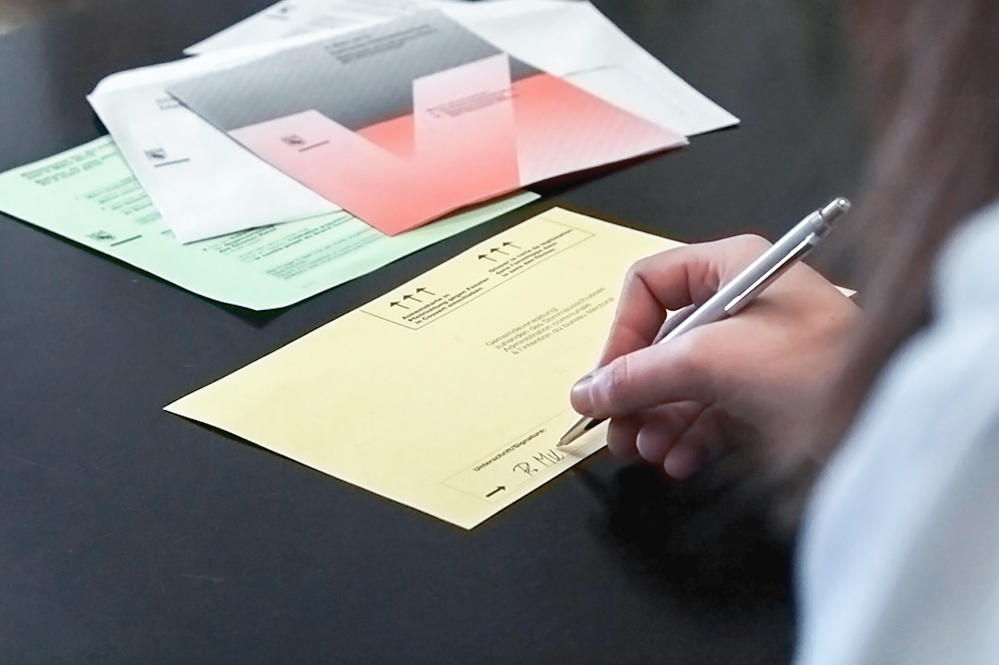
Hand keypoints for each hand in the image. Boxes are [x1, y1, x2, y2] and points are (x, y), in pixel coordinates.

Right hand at [569, 235, 859, 479]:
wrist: (886, 424)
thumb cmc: (822, 368)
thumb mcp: (712, 362)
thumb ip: (639, 375)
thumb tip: (587, 389)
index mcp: (732, 267)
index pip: (649, 287)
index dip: (621, 333)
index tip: (605, 380)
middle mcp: (740, 304)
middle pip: (660, 343)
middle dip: (635, 391)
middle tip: (616, 430)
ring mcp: (753, 352)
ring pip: (680, 383)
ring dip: (656, 421)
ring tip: (645, 451)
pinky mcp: (765, 395)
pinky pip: (708, 412)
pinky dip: (687, 438)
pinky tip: (679, 461)